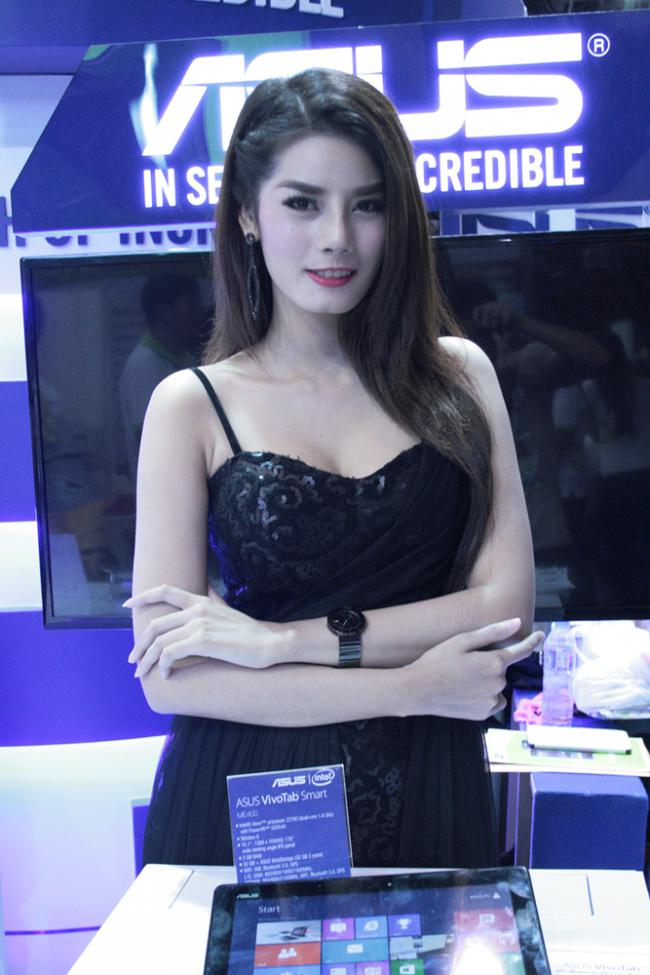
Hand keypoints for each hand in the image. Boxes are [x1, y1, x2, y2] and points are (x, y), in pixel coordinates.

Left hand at [124, 585, 282, 678]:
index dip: (143, 596)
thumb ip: (212, 599)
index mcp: (201, 601)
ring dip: (147, 660)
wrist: (271, 642)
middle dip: (140, 644)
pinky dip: (163, 665)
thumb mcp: (227, 610)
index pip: (165, 591)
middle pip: (155, 625)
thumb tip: (204, 587)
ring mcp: (199, 624)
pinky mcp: (203, 641)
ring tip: (143, 673)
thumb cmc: (250, 632)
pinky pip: (170, 653)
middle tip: (133, 661)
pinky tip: (165, 674)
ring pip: (159, 642)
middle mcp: (197, 610)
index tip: (127, 604)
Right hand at [403, 618, 543, 720]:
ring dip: (486, 681)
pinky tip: (465, 692)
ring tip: (461, 679)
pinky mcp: (483, 714)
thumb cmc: (437, 661)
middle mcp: (497, 683)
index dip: (533, 642)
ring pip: (496, 686)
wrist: (418, 690)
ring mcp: (491, 701)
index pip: (521, 651)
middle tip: (464, 662)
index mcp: (494, 663)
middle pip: (501, 669)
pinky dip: (483, 696)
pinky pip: (491, 701)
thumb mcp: (462, 641)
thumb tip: (518, 623)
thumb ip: (493, 632)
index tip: (542, 635)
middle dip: (489, 664)